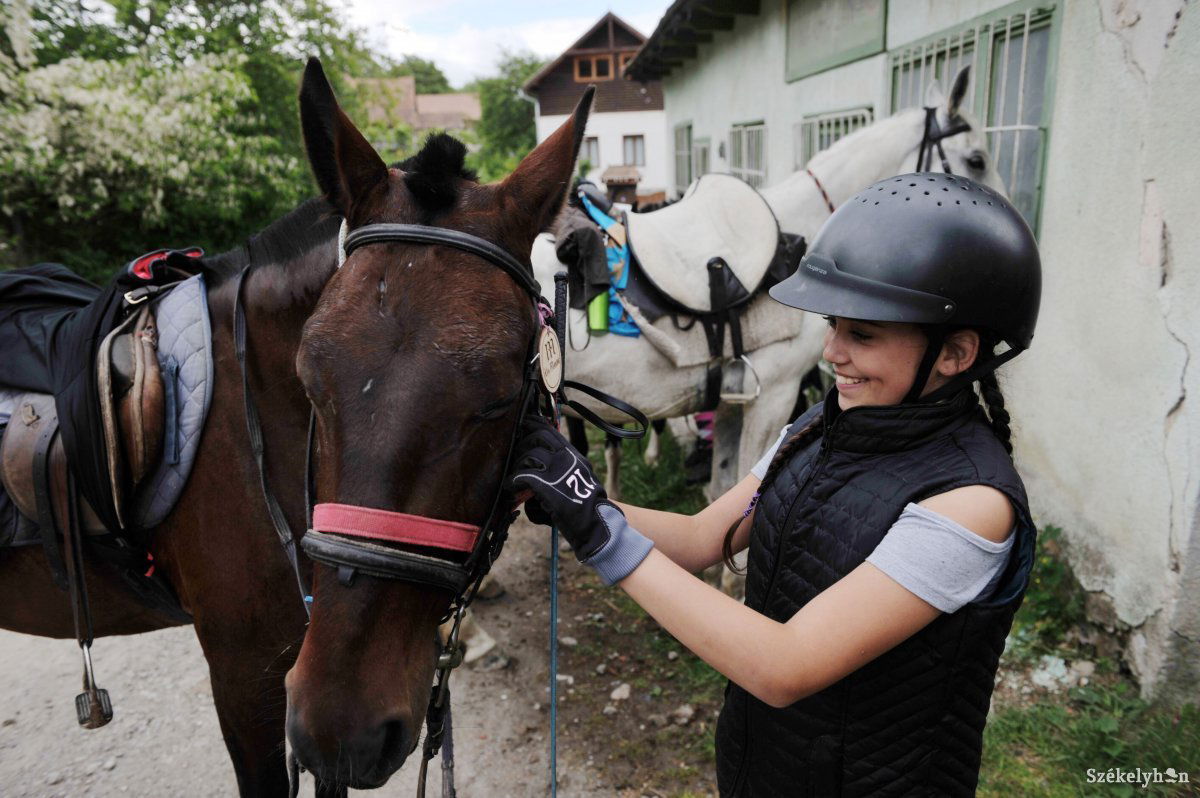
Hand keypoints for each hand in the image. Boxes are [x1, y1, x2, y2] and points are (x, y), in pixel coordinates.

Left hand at [508, 416, 612, 559]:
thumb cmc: (584, 507)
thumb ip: (554, 472)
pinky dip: (512, 481)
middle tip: (515, 455)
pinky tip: (510, 487)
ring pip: (528, 455)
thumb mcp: (574, 481)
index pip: (551, 431)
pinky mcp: (547, 485)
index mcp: (573, 455)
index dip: (534, 425)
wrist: (595, 523)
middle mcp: (566, 458)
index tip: (524, 423)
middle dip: (523, 444)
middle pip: (537, 437)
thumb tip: (531, 474)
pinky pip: (523, 476)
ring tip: (513, 477)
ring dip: (517, 465)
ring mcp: (556, 470)